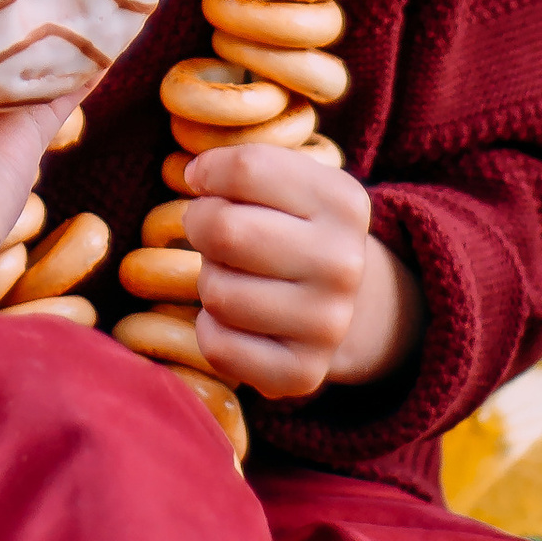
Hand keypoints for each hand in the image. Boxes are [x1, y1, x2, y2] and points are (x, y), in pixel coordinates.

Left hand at [177, 142, 419, 402]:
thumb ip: (243, 167)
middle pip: (226, 230)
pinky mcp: (303, 373)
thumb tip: (194, 173)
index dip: (208, 173)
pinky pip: (218, 345)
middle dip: (201, 225)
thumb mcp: (289, 184)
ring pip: (217, 292)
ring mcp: (328, 324)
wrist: (347, 308)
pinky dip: (210, 329)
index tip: (205, 182)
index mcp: (344, 202)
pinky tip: (236, 320)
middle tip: (212, 231)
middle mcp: (344, 264)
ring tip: (235, 275)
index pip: (247, 169)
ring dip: (210, 279)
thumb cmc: (294, 231)